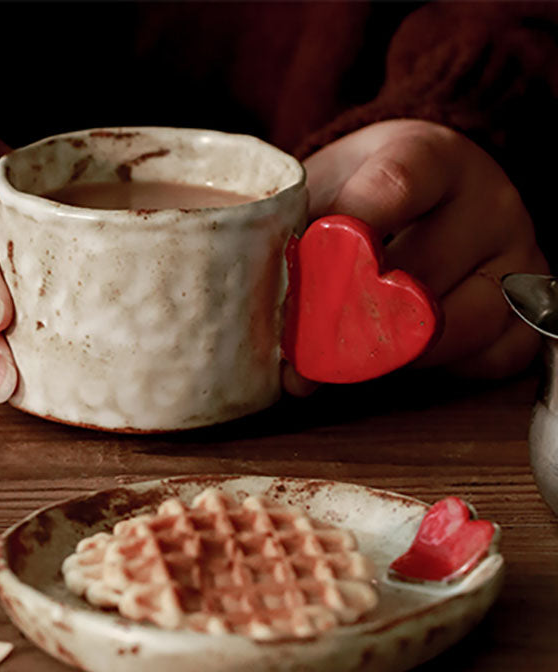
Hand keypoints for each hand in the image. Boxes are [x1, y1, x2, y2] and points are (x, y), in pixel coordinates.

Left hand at [284, 118, 548, 392]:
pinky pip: (493, 357)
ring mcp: (518, 256)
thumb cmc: (357, 193)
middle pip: (421, 276)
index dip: (347, 231)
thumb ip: (294, 253)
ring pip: (461, 326)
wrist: (416, 187)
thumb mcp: (320, 192)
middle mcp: (488, 203)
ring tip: (348, 353)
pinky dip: (443, 370)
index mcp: (431, 157)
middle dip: (352, 319)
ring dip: (396, 351)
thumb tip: (287, 358)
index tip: (308, 265)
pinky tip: (404, 358)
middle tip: (307, 344)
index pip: (395, 187)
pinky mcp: (529, 306)